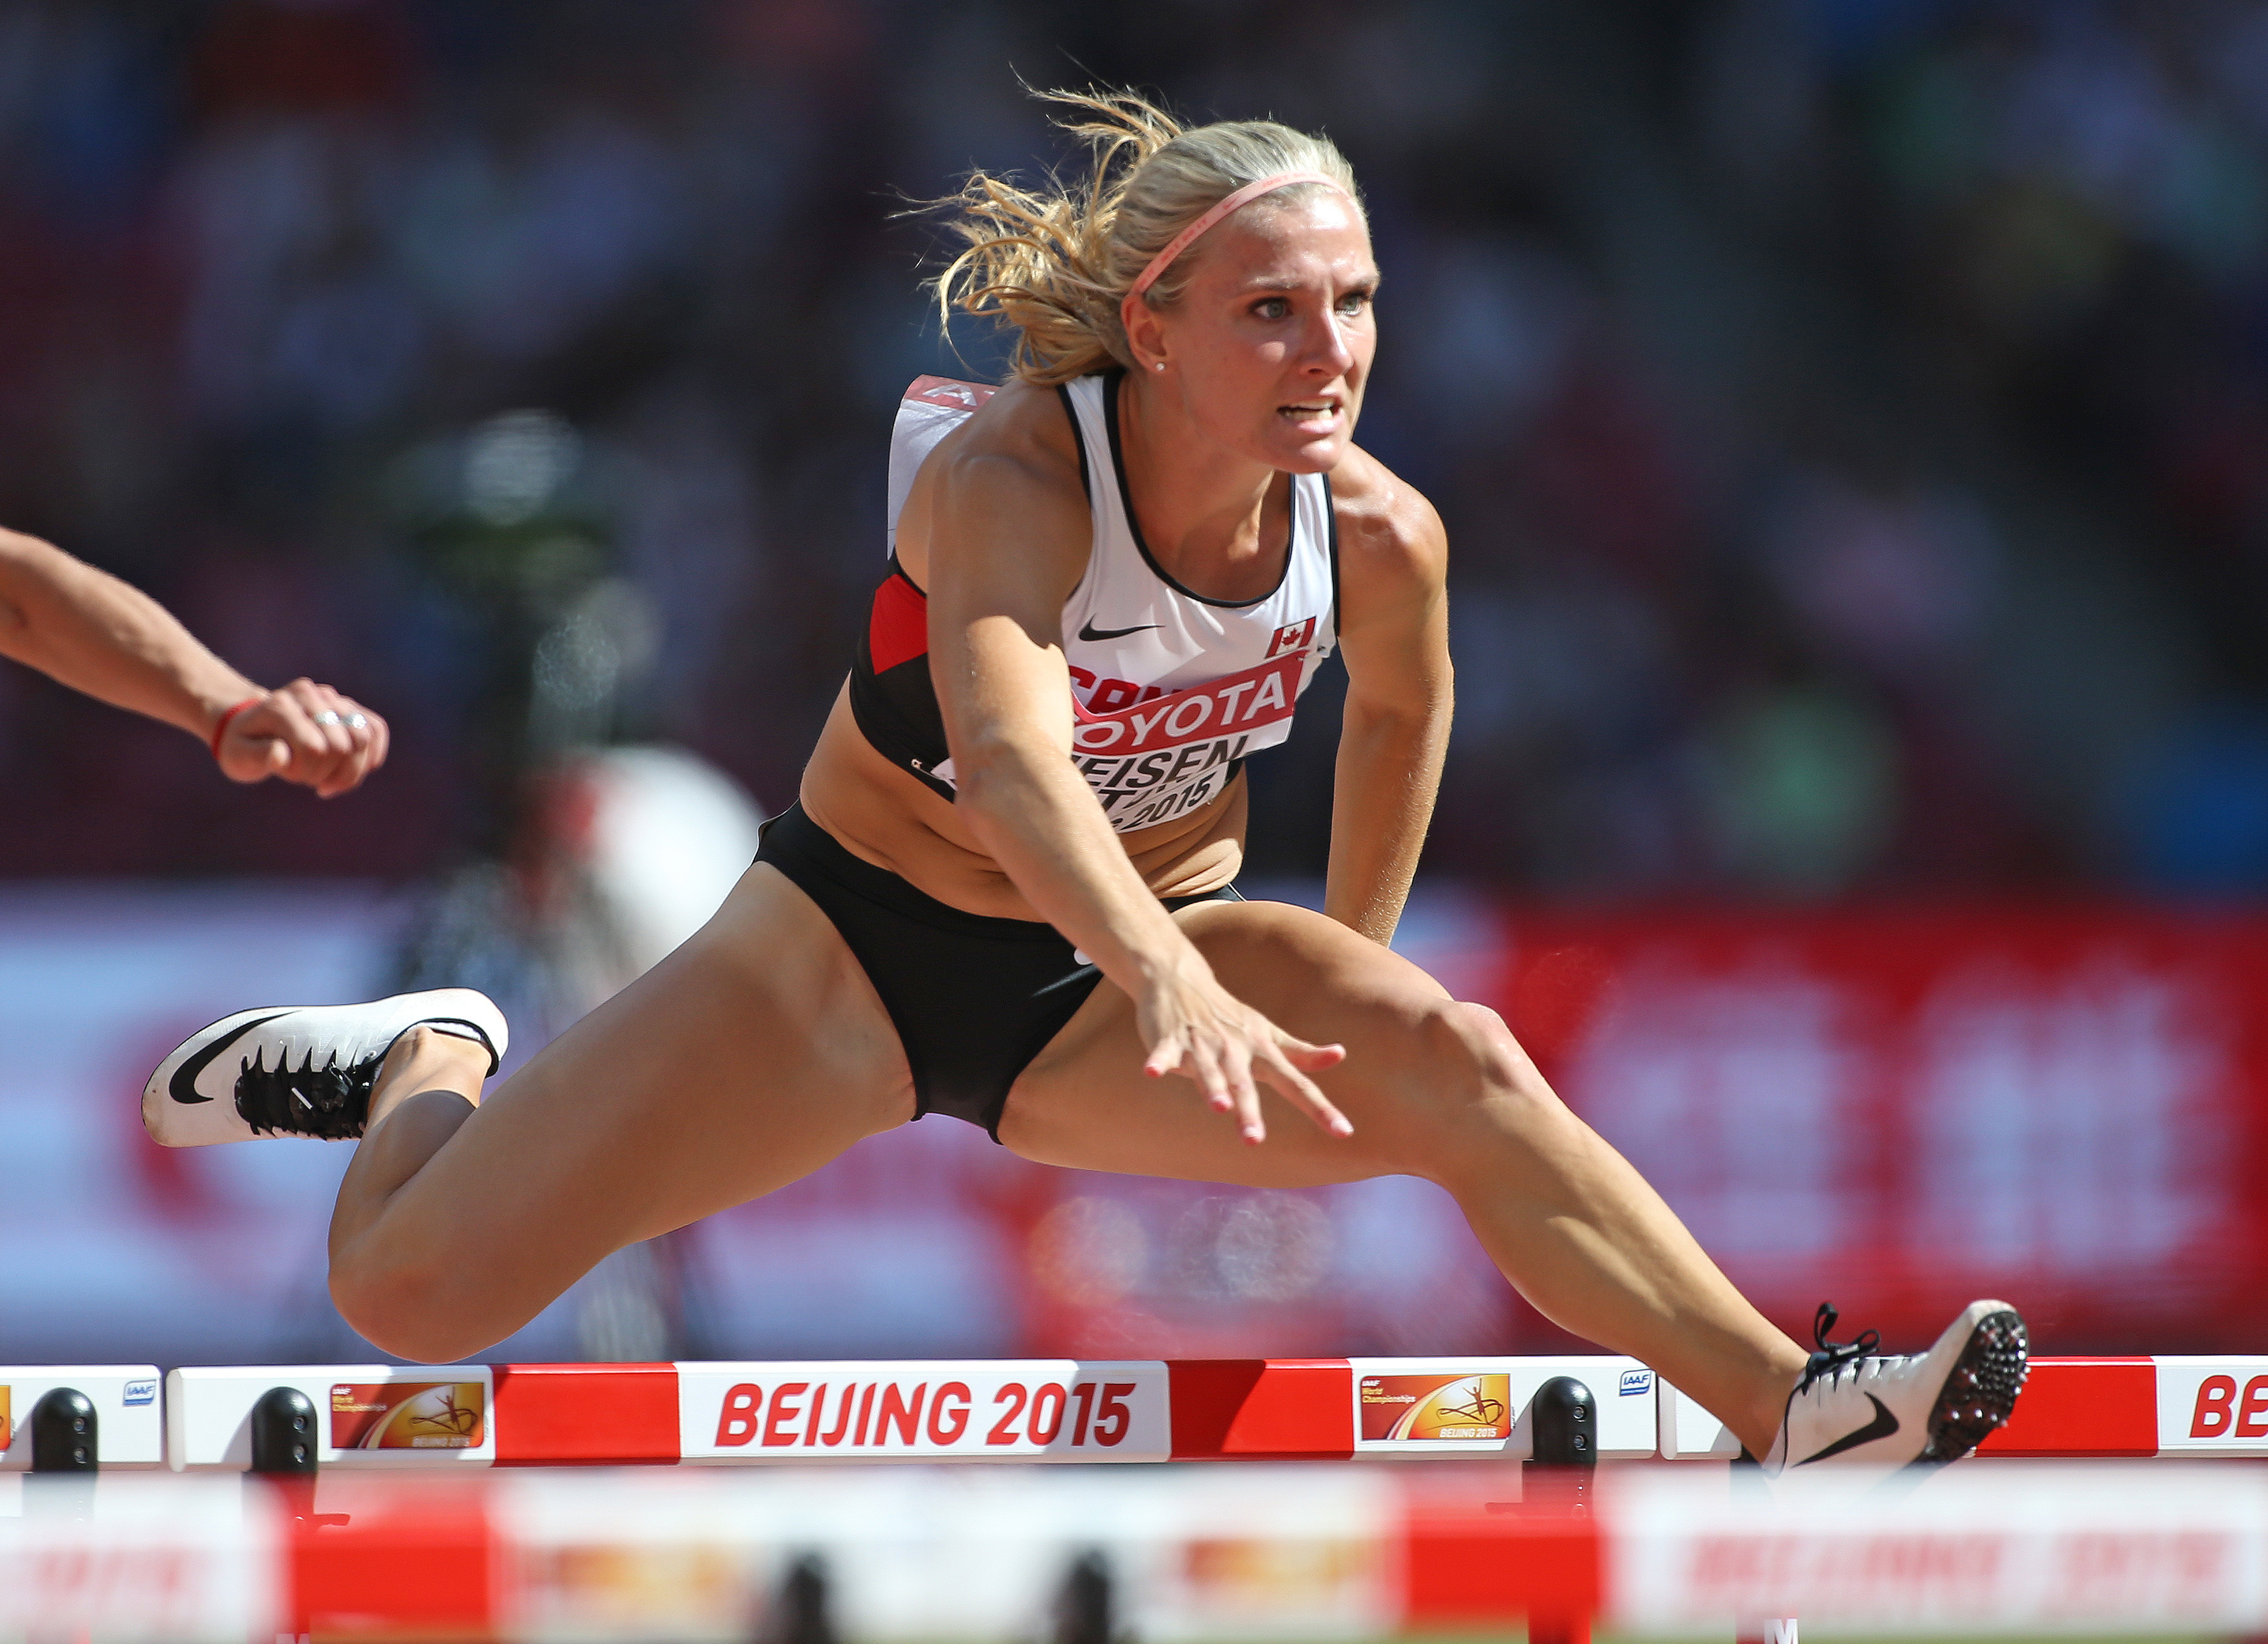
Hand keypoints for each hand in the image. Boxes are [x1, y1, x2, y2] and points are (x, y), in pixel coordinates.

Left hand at [215, 678, 389, 796]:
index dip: (307, 772)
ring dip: (353, 768)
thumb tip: (281, 755)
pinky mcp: (348, 705)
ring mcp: (331, 697)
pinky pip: (376, 728)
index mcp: (280, 706)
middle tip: (310, 779)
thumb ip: (257, 757)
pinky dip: (372, 753)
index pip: (314, 748)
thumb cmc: (244, 747)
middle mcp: (308, 694)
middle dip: (330, 773)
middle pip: (344, 744)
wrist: (251, 726)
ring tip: (332, 778)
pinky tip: (361, 769)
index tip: (289, 775)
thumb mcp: (239, 758)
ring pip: (365, 737)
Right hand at [1138, 948, 1350, 1143]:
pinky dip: (1159, 1061)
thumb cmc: (1230, 1016)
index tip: (1344, 1133)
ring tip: (1219, 1107)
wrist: (1182, 978)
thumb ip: (1301, 1051)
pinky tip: (1152, 1072)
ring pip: (1208, 1069)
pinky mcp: (1171, 1038)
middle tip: (1254, 1141)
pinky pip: (1165, 1053)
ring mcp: (1202, 1043)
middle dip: (1249, 1111)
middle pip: (1245, 1083)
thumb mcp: (1267, 1033)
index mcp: (1261, 1050)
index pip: (1297, 1083)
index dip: (1320, 1108)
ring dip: (1212, 1086)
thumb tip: (1340, 1056)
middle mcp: (1235, 1048)